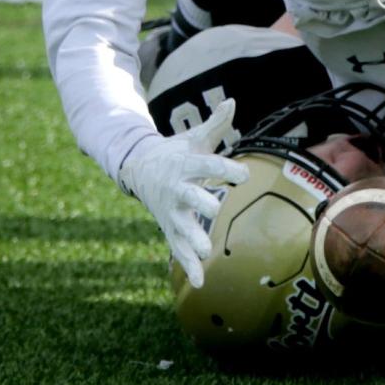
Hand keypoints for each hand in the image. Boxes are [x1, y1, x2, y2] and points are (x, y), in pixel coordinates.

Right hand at [118, 101, 247, 286]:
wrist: (140, 170)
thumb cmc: (177, 153)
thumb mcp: (195, 137)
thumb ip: (216, 124)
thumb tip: (232, 100)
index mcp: (185, 165)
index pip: (207, 165)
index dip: (225, 168)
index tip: (244, 174)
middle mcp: (176, 189)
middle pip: (189, 197)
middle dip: (201, 203)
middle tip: (215, 209)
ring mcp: (171, 212)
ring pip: (181, 228)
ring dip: (192, 241)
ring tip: (205, 253)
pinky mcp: (170, 229)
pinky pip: (179, 251)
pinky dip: (188, 267)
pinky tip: (201, 283)